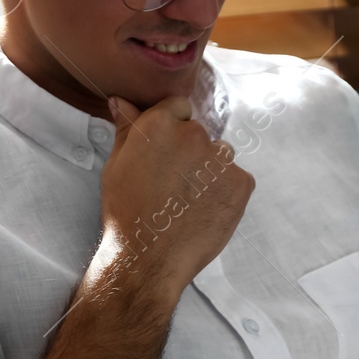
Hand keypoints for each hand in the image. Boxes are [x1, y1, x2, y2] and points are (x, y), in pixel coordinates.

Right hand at [95, 95, 253, 294]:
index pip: (179, 107)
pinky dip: (226, 193)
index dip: (173, 130)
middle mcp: (193, 134)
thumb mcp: (117, 165)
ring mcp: (220, 159)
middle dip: (190, 154)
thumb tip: (122, 101)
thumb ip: (127, 129)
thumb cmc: (127, 212)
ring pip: (219, 157)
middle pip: (200, 134)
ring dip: (210, 172)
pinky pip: (236, 179)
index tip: (166, 154)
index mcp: (159, 124)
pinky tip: (205, 211)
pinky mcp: (241, 183)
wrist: (149, 257)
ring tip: (189, 202)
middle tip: (173, 187)